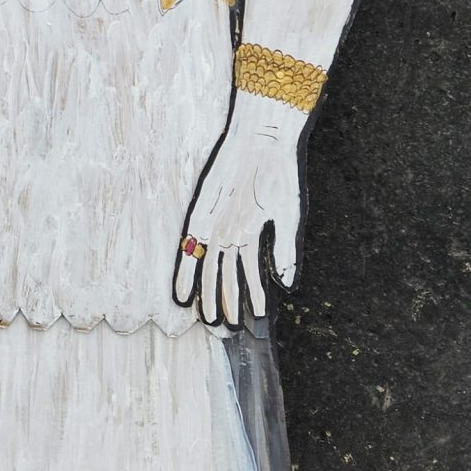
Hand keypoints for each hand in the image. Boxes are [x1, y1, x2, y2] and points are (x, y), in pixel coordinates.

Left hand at [174, 95, 301, 327]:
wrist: (262, 142)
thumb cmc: (278, 174)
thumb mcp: (287, 216)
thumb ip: (285, 250)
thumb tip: (288, 285)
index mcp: (251, 231)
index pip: (250, 271)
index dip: (253, 294)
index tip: (258, 318)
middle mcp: (229, 231)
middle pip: (225, 274)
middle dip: (226, 300)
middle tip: (226, 328)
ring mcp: (214, 224)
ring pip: (208, 268)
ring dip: (207, 294)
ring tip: (209, 321)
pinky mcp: (200, 216)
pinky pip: (191, 248)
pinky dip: (186, 271)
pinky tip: (183, 294)